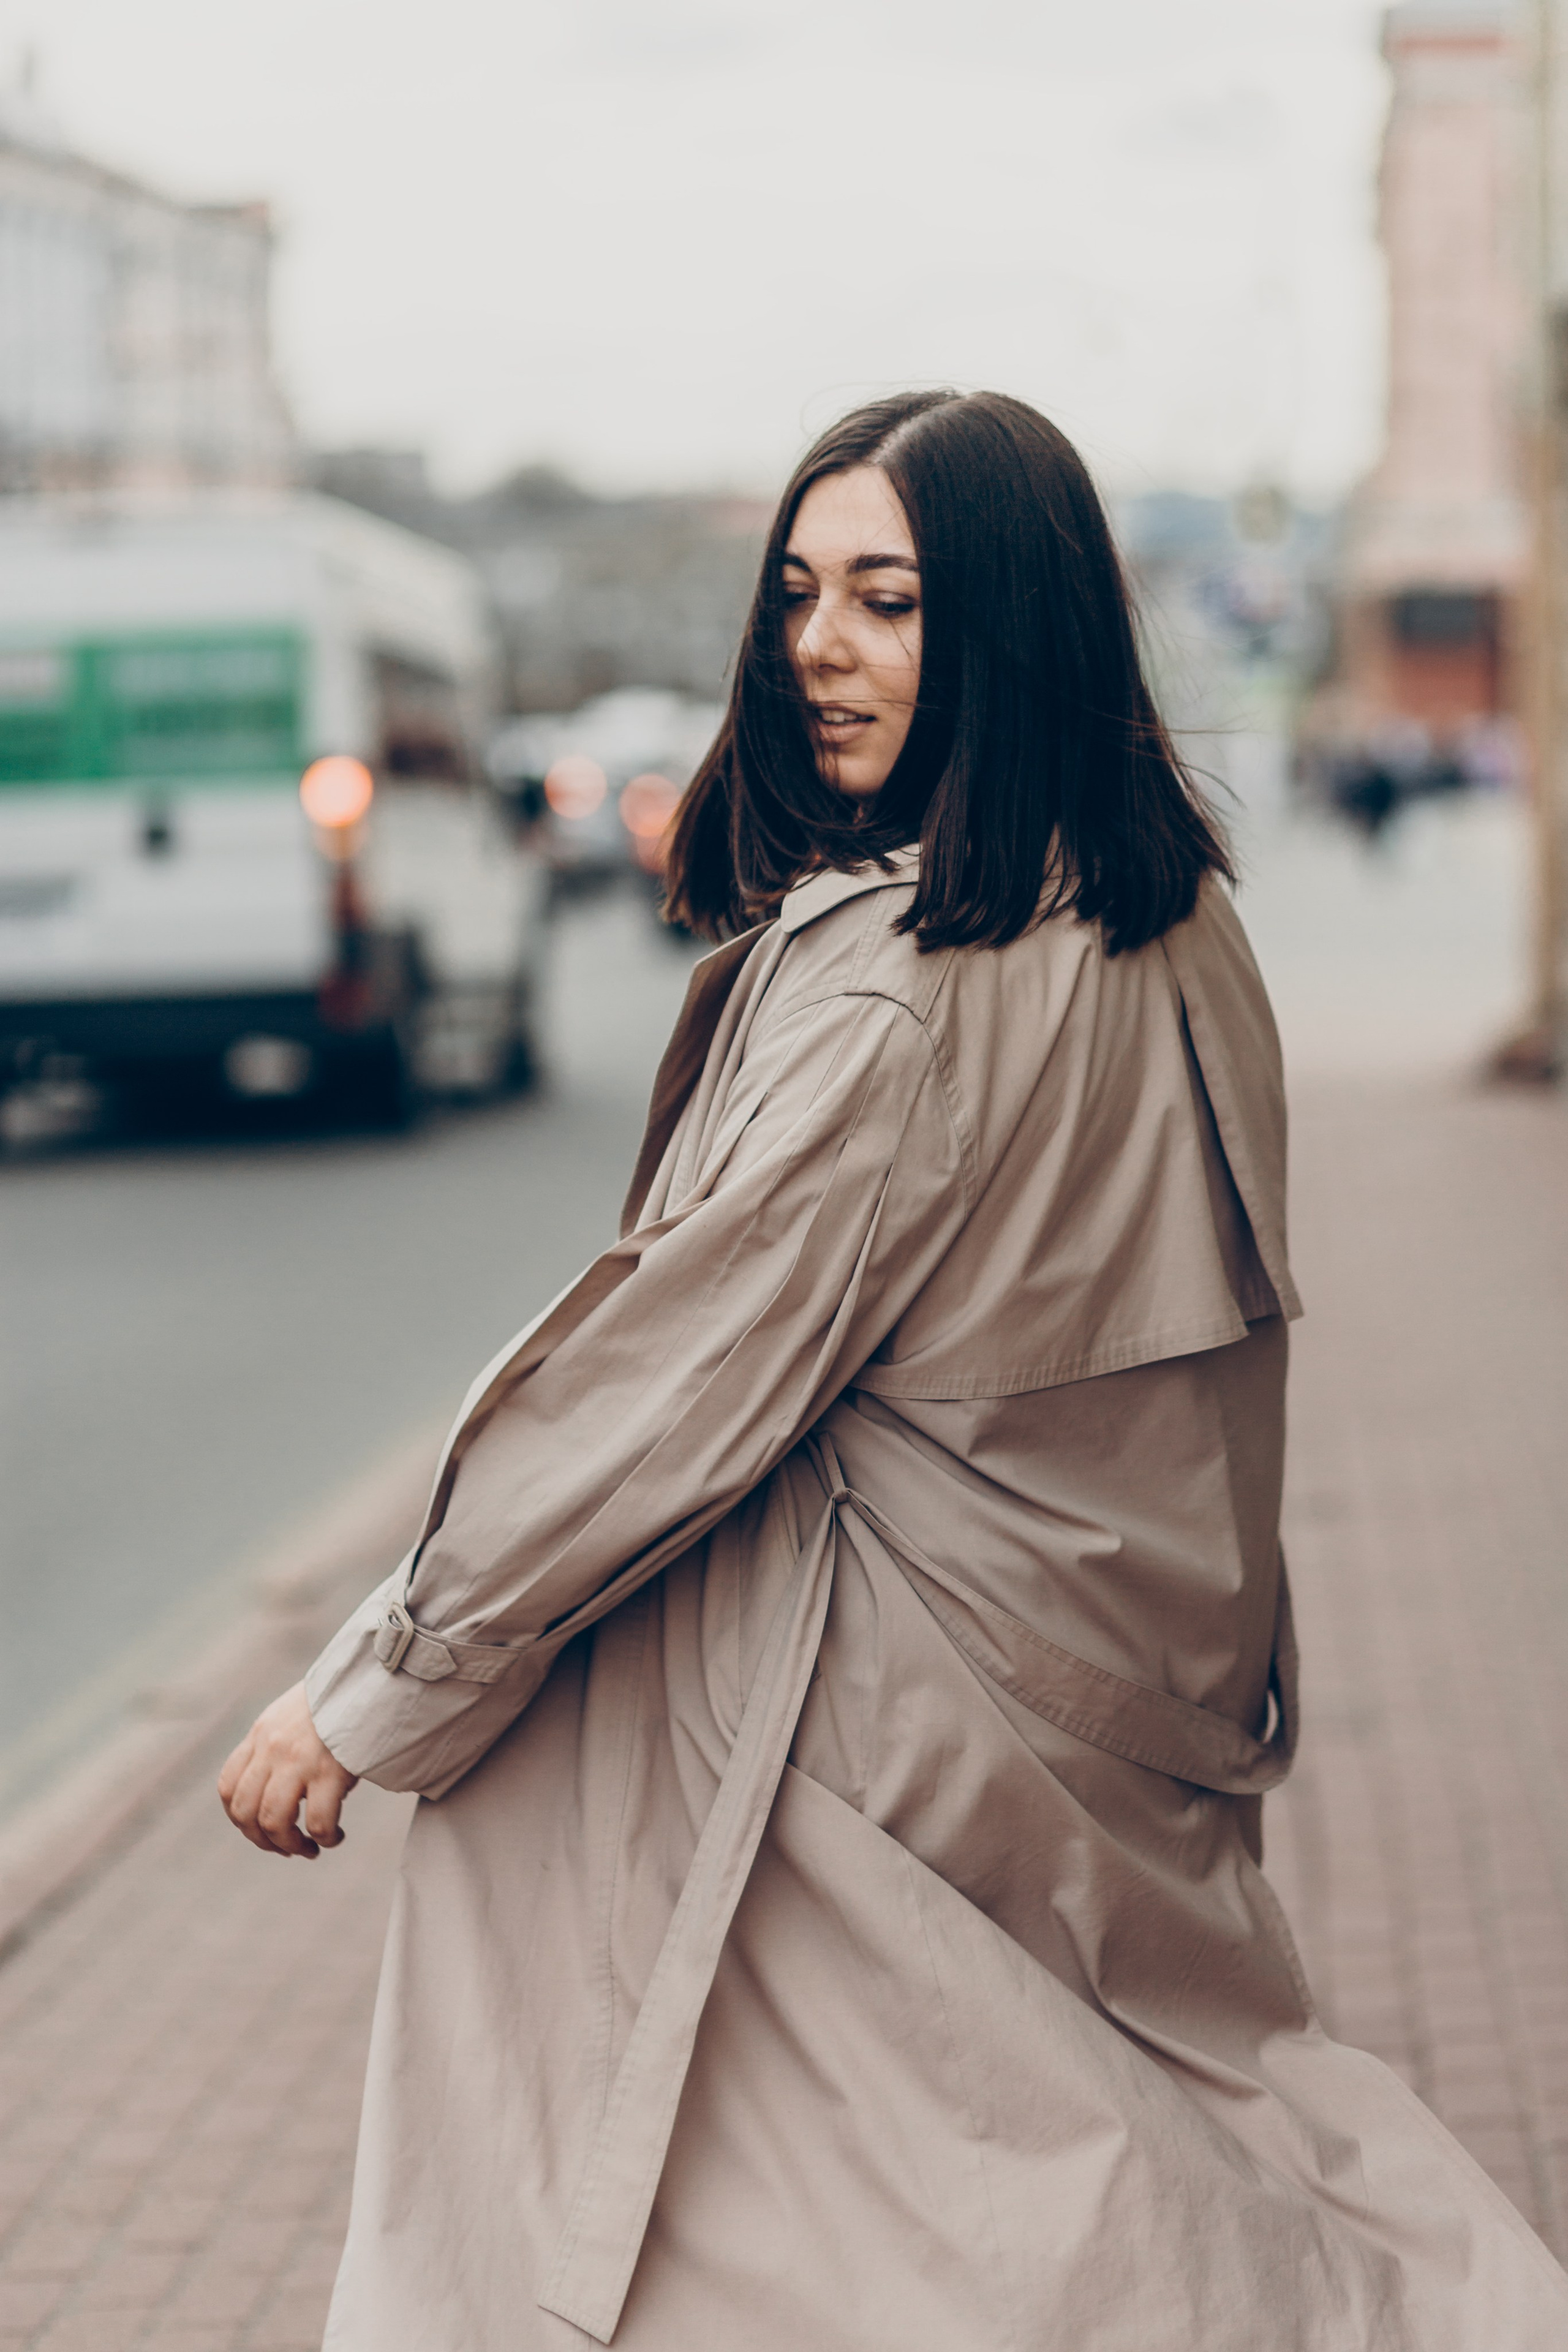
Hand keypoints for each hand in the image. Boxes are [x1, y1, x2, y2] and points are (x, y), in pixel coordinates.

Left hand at [218, 1681, 357, 1858]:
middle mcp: (272, 1748)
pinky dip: (325, 1838)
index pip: (228, 1787)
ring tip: (310, 1848)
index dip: (240, 1819)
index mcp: (261, 1734)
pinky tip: (335, 1836)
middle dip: (263, 1840)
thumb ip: (278, 1745)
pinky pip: (317, 1822)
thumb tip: (283, 1791)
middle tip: (287, 1847)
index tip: (262, 1829)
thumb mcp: (292, 1714)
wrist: (370, 1675)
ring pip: (274, 1821)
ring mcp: (299, 1760)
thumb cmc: (339, 1699)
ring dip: (290, 1845)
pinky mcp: (330, 1770)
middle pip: (245, 1811)